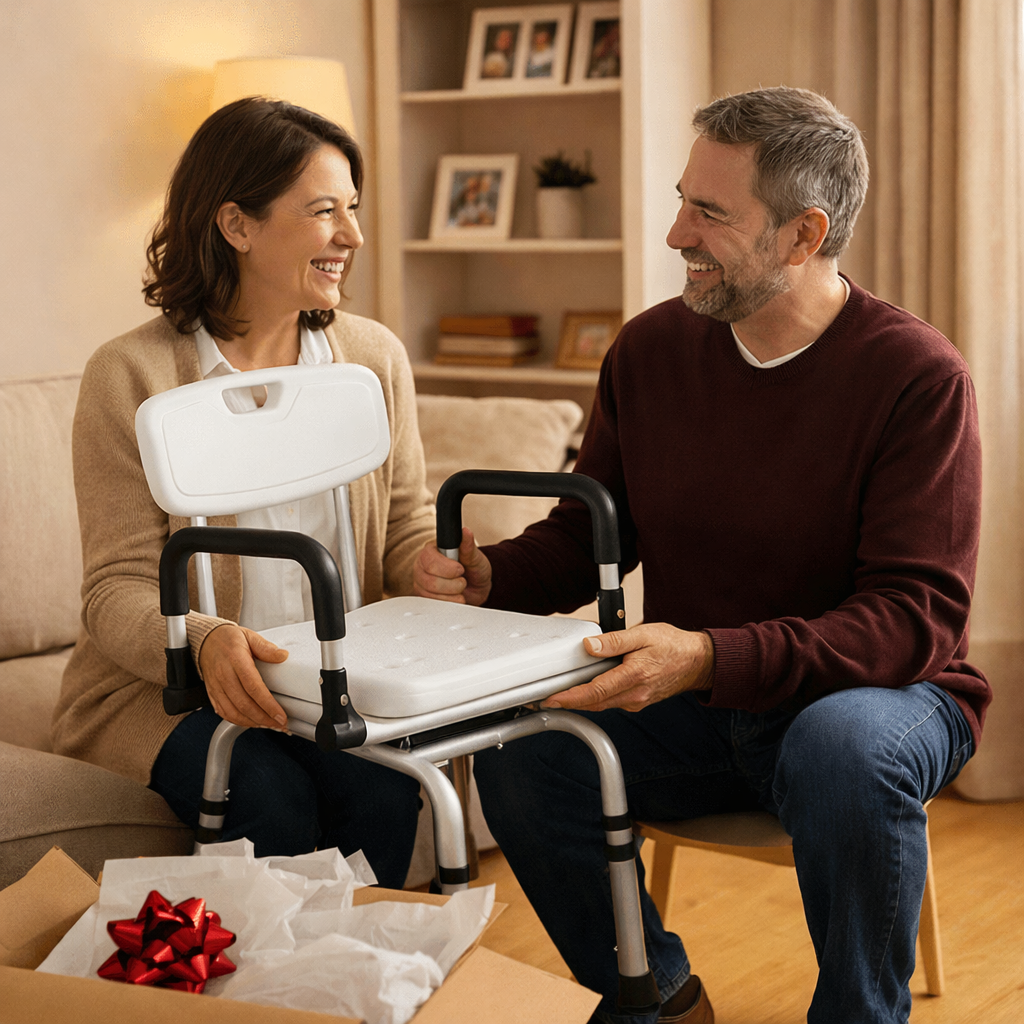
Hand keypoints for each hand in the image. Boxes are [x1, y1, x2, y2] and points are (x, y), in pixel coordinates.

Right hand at [197, 624, 289, 728]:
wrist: (206, 641)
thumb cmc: (229, 640)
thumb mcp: (250, 636)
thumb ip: (266, 648)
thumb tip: (282, 656)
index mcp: (236, 660)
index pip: (253, 687)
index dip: (268, 704)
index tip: (280, 714)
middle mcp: (224, 675)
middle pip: (244, 704)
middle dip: (264, 718)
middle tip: (280, 723)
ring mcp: (216, 686)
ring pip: (233, 712)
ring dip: (253, 722)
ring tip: (269, 724)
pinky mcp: (212, 694)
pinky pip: (224, 713)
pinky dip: (238, 721)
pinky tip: (252, 722)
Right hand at [413, 527, 492, 605]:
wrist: (477, 587)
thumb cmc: (474, 568)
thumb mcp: (475, 556)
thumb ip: (468, 546)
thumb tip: (465, 532)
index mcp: (431, 551)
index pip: (429, 559)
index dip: (446, 567)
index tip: (461, 570)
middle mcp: (422, 566)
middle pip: (429, 580)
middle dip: (452, 584)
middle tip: (463, 580)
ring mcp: (421, 583)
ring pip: (431, 595)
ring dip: (452, 595)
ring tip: (460, 589)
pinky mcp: (424, 598)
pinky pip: (432, 605)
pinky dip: (448, 603)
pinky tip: (455, 597)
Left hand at [542, 623, 713, 712]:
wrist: (697, 662)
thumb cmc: (673, 646)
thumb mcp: (643, 634)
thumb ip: (614, 641)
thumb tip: (590, 646)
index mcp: (634, 677)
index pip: (595, 692)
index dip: (570, 698)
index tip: (552, 699)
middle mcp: (634, 695)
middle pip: (593, 703)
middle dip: (568, 703)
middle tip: (545, 699)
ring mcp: (636, 701)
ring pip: (601, 705)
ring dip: (580, 702)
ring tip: (560, 695)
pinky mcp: (637, 701)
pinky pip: (611, 703)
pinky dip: (595, 699)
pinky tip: (586, 691)